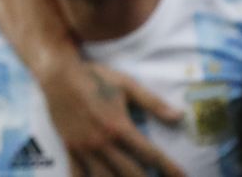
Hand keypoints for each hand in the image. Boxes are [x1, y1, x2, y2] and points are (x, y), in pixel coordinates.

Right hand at [41, 60, 185, 176]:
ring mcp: (85, 148)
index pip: (151, 155)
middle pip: (131, 173)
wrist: (58, 75)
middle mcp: (103, 142)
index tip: (184, 176)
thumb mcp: (127, 85)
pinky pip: (77, 174)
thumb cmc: (95, 77)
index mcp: (119, 127)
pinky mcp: (71, 149)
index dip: (170, 168)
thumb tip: (179, 116)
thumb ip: (153, 103)